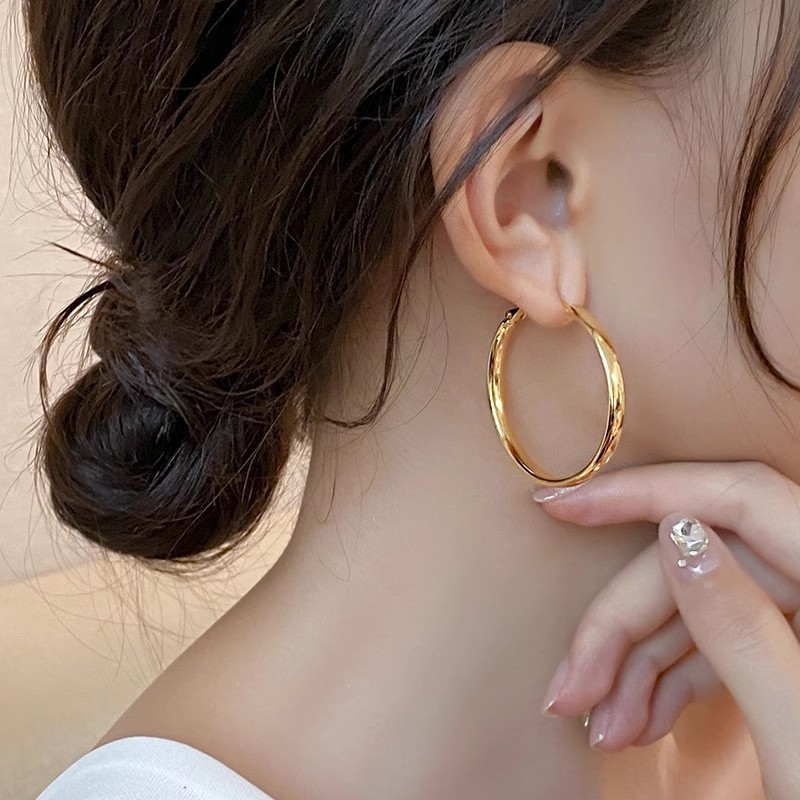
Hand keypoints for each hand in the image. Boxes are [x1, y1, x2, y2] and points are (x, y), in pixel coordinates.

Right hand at [533, 460, 799, 799]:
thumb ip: (744, 631)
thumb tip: (674, 536)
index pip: (737, 497)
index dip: (642, 493)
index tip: (565, 505)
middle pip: (697, 569)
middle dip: (621, 629)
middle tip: (570, 689)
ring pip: (696, 610)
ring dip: (635, 664)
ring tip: (600, 723)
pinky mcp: (791, 650)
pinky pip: (716, 643)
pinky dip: (667, 678)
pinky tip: (636, 718)